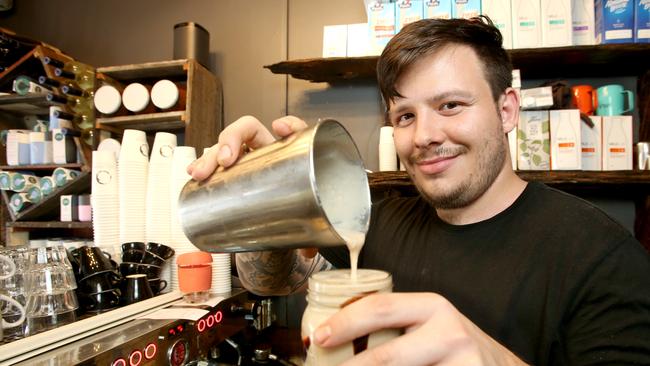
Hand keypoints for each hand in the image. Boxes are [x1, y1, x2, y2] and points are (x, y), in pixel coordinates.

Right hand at [187, 115, 317, 260]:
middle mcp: (265, 152)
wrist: (279, 224)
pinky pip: (214, 163)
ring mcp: (245, 160)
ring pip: (225, 147)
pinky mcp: (229, 174)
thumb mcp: (308, 218)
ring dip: (210, 156)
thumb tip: (309, 251)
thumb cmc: (296, 212)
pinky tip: (194, 173)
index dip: (288, 125)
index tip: (280, 127)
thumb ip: (313, 233)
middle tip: (226, 159)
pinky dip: (203, 165)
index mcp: (290, 154)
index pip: (293, 130)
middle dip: (232, 139)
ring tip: (202, 172)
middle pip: (247, 130)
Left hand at [312, 293, 526, 365]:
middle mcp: (448, 332)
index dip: (345, 322)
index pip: (380, 308)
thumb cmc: (457, 347)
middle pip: (387, 354)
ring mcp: (460, 363)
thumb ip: (396, 324)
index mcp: (433, 307)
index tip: (319, 336)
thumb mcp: (430, 324)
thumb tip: (338, 334)